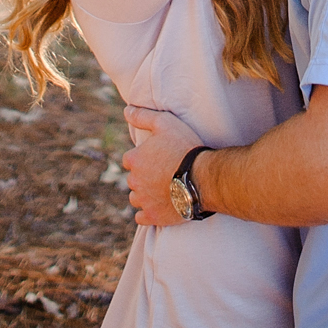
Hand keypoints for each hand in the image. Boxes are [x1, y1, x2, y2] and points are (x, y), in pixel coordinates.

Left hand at [123, 106, 202, 228]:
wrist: (201, 177)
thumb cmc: (184, 147)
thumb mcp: (165, 123)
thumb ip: (143, 116)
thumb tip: (126, 110)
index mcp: (134, 160)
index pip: (130, 159)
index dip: (142, 158)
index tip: (156, 158)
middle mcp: (134, 181)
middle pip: (133, 179)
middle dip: (143, 176)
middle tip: (162, 173)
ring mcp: (143, 200)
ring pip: (136, 198)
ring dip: (144, 194)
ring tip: (161, 190)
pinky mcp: (152, 216)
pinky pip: (141, 217)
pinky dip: (146, 213)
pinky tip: (157, 206)